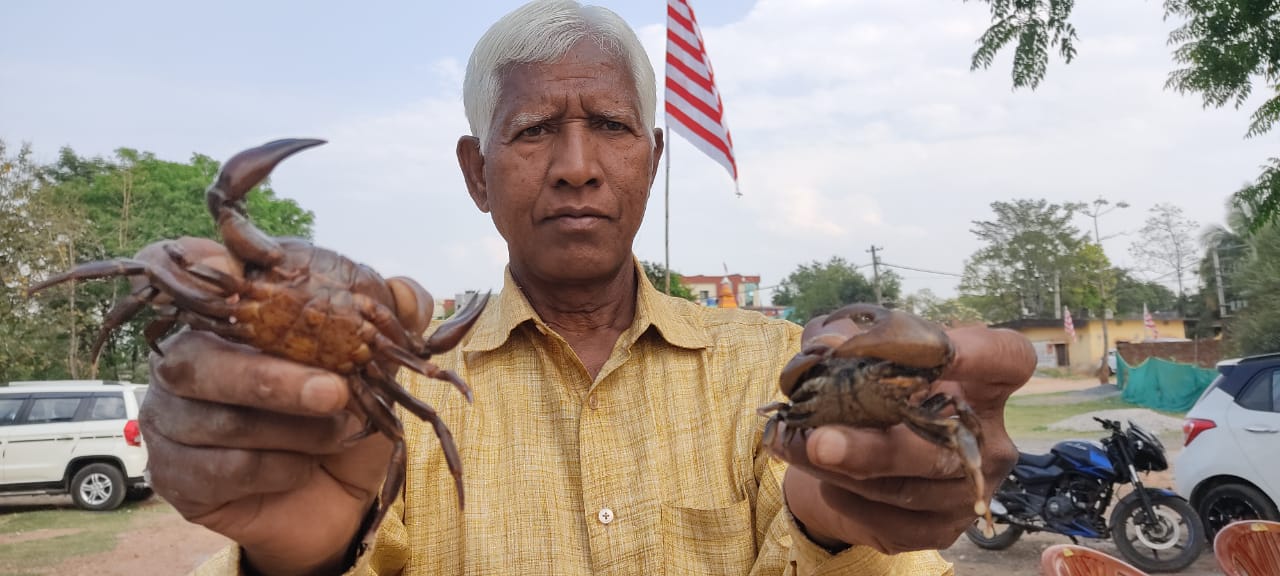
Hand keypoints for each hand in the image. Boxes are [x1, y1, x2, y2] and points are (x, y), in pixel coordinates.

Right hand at [138, 241, 393, 575]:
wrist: (337, 498)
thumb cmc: (341, 415)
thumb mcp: (373, 365)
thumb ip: (390, 319)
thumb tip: (407, 292)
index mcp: (224, 320)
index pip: (181, 271)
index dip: (192, 264)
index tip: (229, 268)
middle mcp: (182, 363)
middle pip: (195, 359)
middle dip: (271, 377)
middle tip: (335, 391)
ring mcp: (169, 422)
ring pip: (218, 420)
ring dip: (294, 431)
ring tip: (341, 432)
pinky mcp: (175, 477)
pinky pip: (225, 469)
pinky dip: (280, 468)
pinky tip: (305, 467)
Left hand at [770, 316, 1034, 553]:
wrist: (849, 457)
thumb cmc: (868, 388)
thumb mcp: (857, 350)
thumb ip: (845, 336)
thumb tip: (827, 347)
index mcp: (985, 384)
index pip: (1008, 360)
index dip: (979, 353)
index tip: (937, 350)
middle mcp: (988, 440)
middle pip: (944, 441)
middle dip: (875, 445)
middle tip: (820, 440)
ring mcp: (967, 490)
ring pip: (905, 486)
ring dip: (840, 471)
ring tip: (794, 448)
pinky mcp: (938, 528)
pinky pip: (888, 519)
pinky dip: (845, 499)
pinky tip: (819, 478)